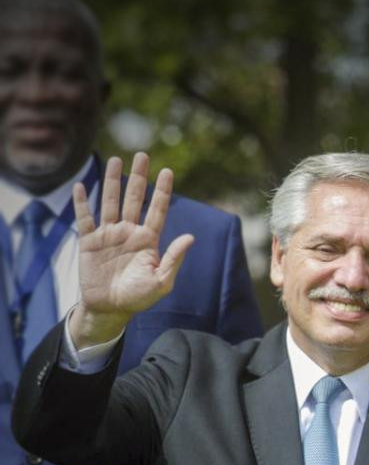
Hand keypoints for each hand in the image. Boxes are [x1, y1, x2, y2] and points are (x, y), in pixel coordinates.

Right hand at [69, 152, 193, 346]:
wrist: (110, 309)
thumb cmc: (139, 298)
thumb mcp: (161, 282)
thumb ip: (174, 258)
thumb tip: (190, 237)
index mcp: (148, 240)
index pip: (158, 210)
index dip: (162, 191)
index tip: (168, 170)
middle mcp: (129, 233)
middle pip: (134, 199)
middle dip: (138, 177)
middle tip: (142, 155)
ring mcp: (109, 235)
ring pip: (111, 202)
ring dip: (112, 182)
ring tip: (116, 160)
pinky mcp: (89, 242)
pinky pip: (84, 219)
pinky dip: (82, 203)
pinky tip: (81, 186)